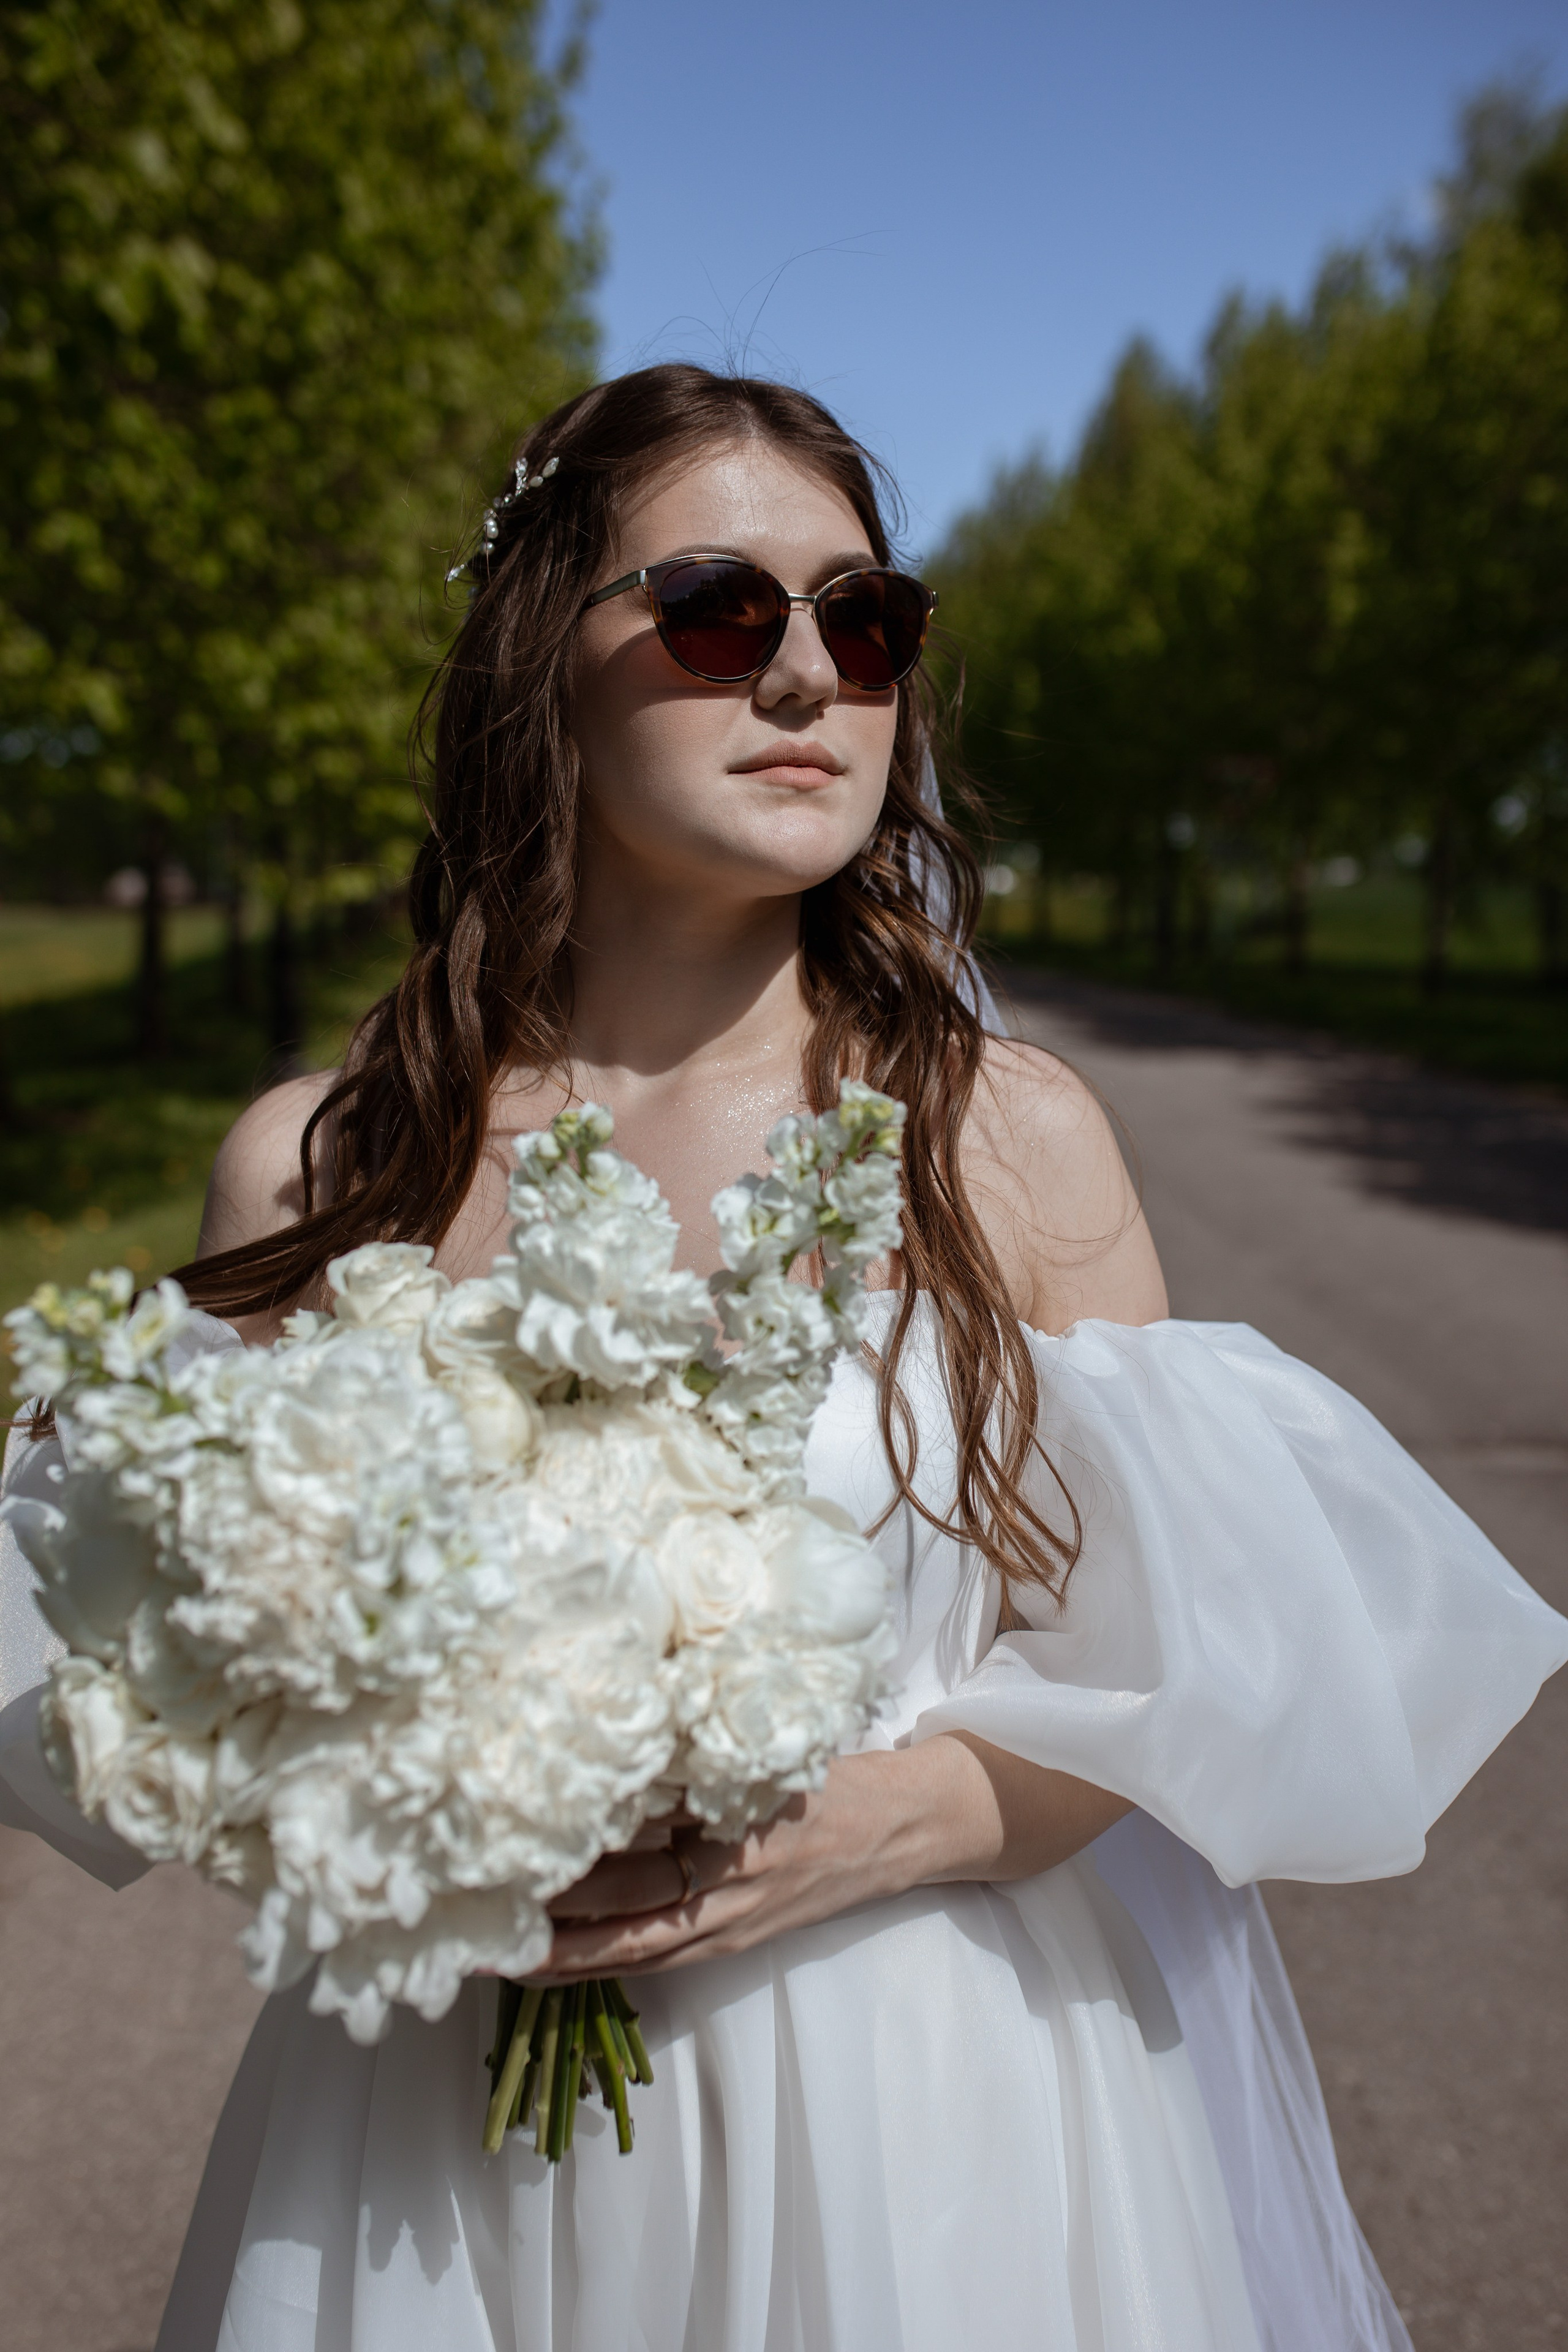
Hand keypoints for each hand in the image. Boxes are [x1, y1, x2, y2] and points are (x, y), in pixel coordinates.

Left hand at [535, 1736, 1131, 1982]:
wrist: (908, 1826)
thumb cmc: (829, 1771)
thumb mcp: (761, 1748)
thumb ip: (690, 1751)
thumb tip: (601, 1745)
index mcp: (733, 1820)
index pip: (633, 1837)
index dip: (565, 1843)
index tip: (499, 1833)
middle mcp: (726, 1881)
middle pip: (617, 1905)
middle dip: (540, 1909)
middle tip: (464, 1902)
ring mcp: (728, 1923)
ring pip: (626, 1947)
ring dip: (554, 1951)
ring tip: (483, 1947)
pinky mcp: (730, 1945)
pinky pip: (651, 1962)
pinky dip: (595, 1965)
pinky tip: (544, 1963)